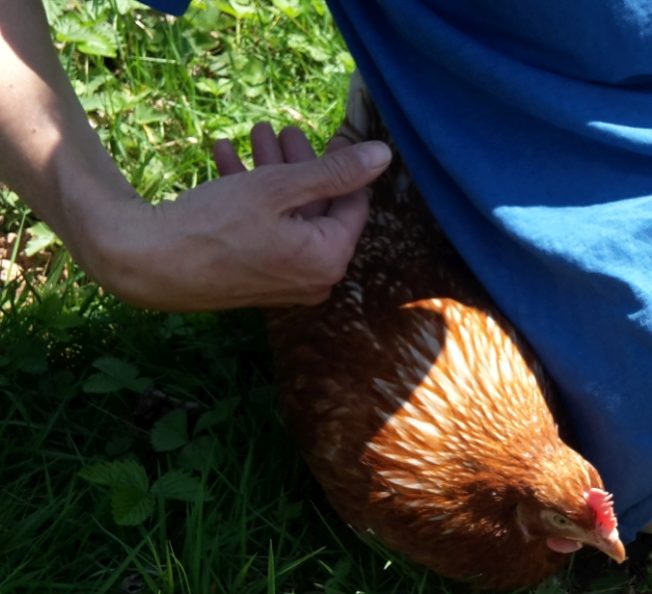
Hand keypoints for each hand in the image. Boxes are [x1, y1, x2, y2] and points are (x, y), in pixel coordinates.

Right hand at [85, 123, 389, 311]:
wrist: (145, 263)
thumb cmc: (214, 224)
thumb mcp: (278, 187)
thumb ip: (335, 171)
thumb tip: (384, 155)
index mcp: (330, 258)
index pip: (353, 203)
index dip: (340, 163)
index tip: (324, 133)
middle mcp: (313, 278)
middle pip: (317, 208)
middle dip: (297, 164)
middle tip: (278, 129)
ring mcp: (283, 283)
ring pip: (287, 217)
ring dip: (270, 174)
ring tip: (252, 133)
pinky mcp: (254, 280)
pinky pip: (264, 234)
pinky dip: (249, 198)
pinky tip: (226, 158)